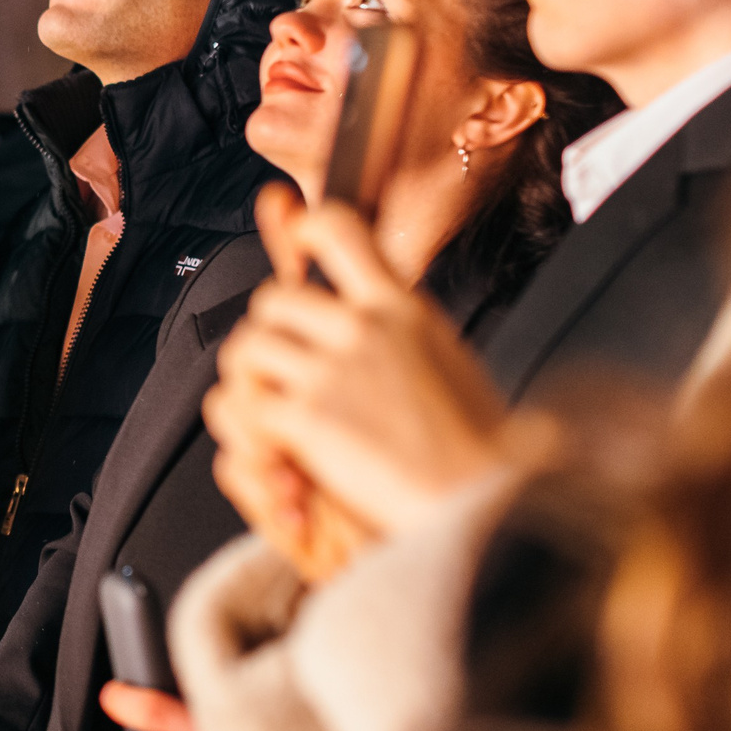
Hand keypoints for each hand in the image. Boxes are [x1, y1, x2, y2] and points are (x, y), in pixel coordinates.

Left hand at [200, 185, 512, 577]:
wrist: (487, 503)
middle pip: (271, 299)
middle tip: (279, 376)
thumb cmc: (477, 449)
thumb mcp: (446, 359)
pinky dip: (248, 432)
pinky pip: (243, 405)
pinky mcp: (310, 417)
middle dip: (266, 337)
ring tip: (272, 418)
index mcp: (404, 309)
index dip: (303, 228)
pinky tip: (277, 456)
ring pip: (245, 348)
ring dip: (248, 384)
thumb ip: (400, 329)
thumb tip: (372, 309)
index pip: (340, 229)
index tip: (291, 236)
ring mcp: (336, 371)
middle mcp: (366, 328)